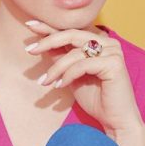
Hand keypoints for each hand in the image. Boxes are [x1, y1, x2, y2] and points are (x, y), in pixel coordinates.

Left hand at [25, 21, 144, 136]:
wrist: (114, 120)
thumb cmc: (95, 98)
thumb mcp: (71, 74)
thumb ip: (61, 57)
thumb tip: (41, 44)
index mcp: (98, 41)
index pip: (70, 31)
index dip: (49, 26)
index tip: (30, 24)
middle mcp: (108, 42)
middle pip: (71, 35)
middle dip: (48, 41)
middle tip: (30, 50)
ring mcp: (113, 51)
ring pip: (74, 53)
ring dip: (56, 68)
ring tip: (45, 81)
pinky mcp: (114, 63)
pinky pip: (82, 65)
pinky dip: (68, 75)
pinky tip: (60, 85)